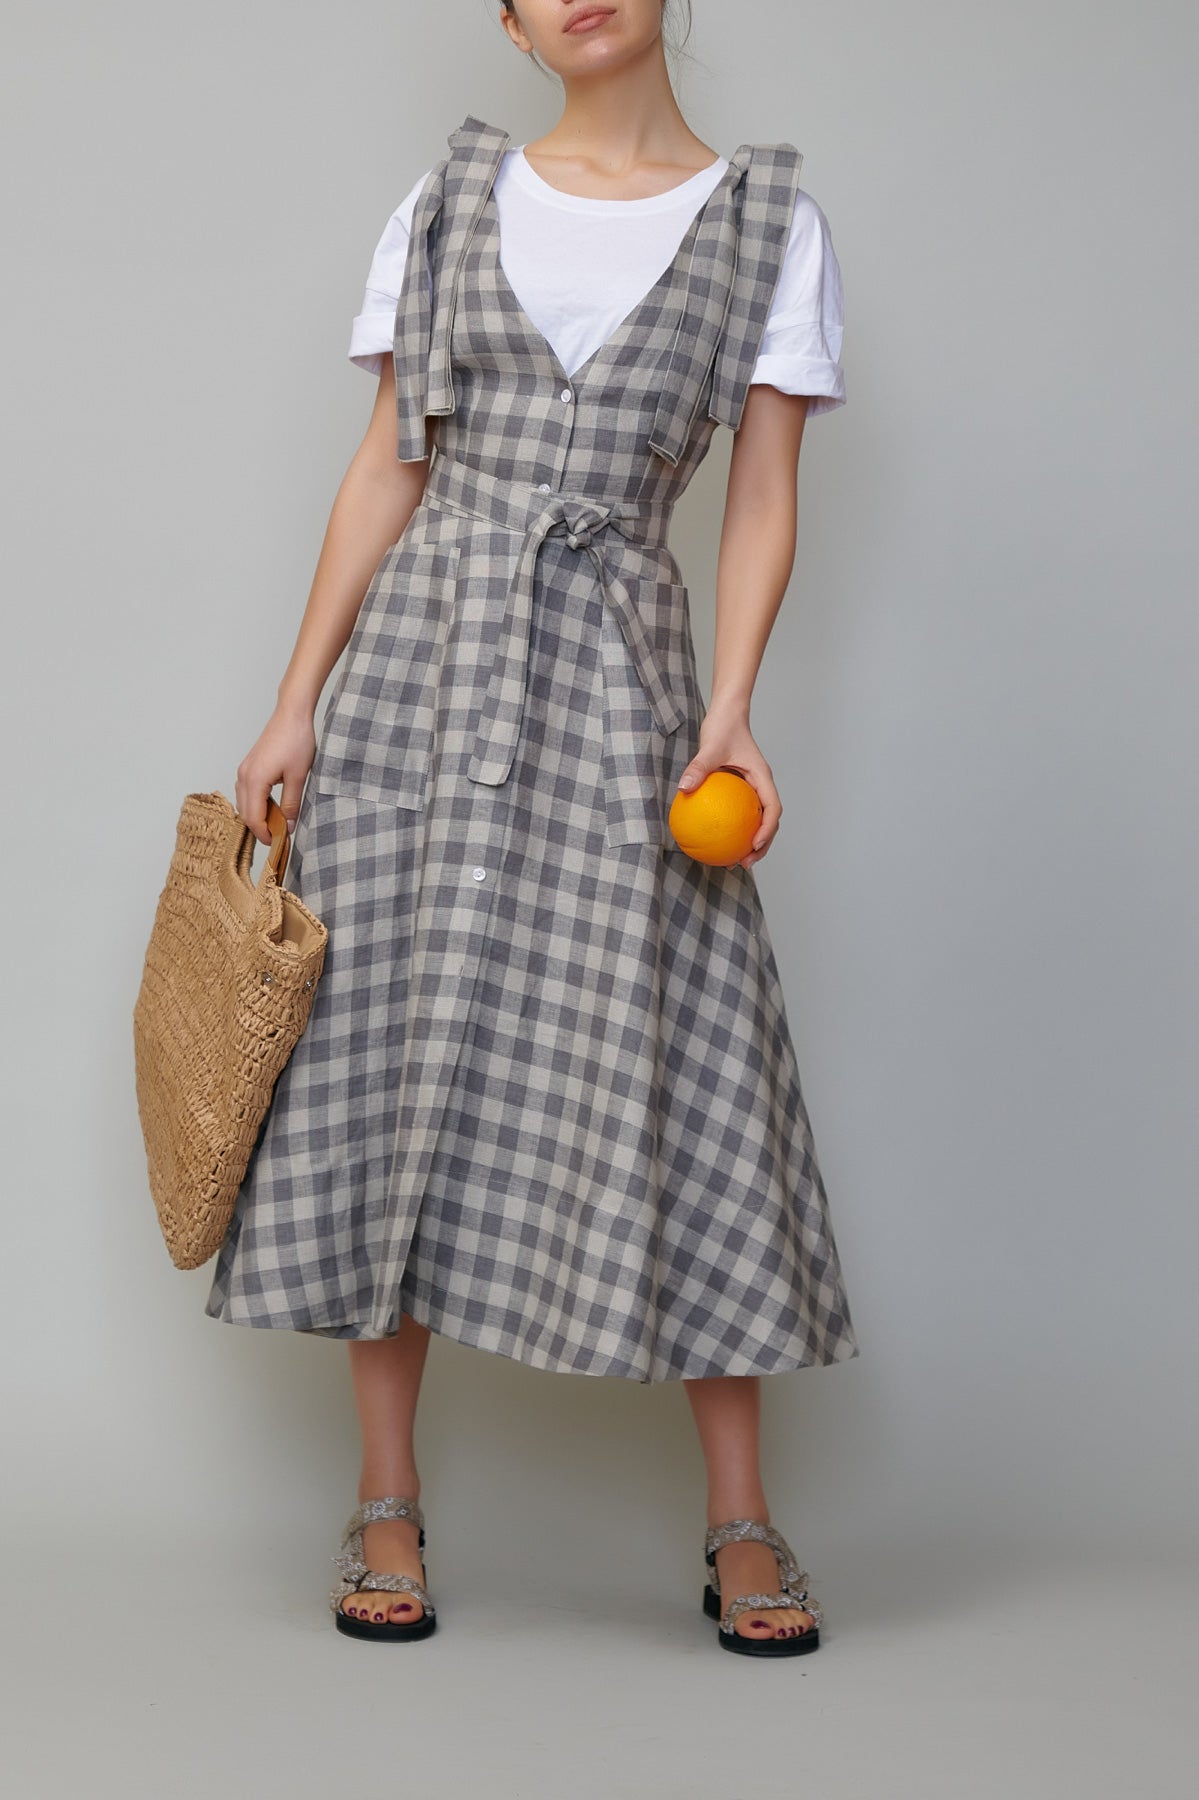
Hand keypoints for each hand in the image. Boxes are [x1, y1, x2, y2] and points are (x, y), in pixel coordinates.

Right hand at [235, 700, 316, 847]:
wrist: (292, 714)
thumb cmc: (296, 740)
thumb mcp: (298, 777)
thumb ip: (292, 804)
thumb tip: (288, 827)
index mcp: (254, 780)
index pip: (253, 818)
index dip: (263, 834)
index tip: (277, 843)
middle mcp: (244, 776)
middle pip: (245, 813)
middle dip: (259, 828)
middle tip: (279, 837)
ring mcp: (244, 770)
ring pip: (244, 803)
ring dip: (258, 816)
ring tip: (277, 824)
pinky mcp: (249, 766)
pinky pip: (247, 792)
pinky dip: (256, 803)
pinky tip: (272, 807)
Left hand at [675, 705, 780, 868]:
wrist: (726, 714)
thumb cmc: (723, 727)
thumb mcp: (709, 747)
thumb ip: (699, 767)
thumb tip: (684, 788)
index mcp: (762, 777)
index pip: (772, 808)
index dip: (767, 829)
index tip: (754, 845)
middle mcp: (760, 785)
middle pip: (769, 821)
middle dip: (761, 845)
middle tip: (745, 863)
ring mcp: (752, 788)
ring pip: (757, 819)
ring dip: (750, 841)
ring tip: (734, 860)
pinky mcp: (740, 788)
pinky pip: (739, 812)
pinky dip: (733, 827)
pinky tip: (715, 838)